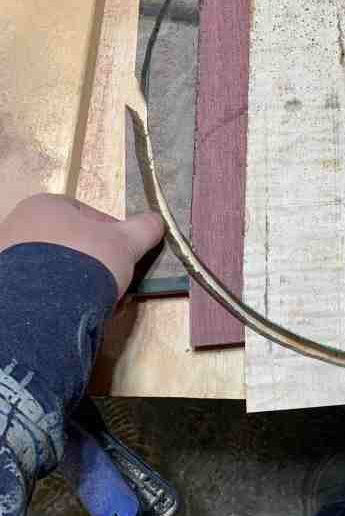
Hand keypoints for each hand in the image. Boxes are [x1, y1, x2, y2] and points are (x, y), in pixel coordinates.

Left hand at [0, 194, 163, 297]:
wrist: (45, 304)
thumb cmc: (86, 260)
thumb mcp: (126, 242)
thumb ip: (144, 229)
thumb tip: (157, 221)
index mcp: (46, 205)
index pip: (87, 216)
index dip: (111, 237)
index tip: (122, 257)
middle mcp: (19, 224)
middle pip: (68, 242)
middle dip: (91, 262)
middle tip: (108, 282)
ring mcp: (6, 254)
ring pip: (52, 267)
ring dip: (73, 281)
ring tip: (91, 301)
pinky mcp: (4, 283)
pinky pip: (36, 287)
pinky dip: (53, 297)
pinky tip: (68, 311)